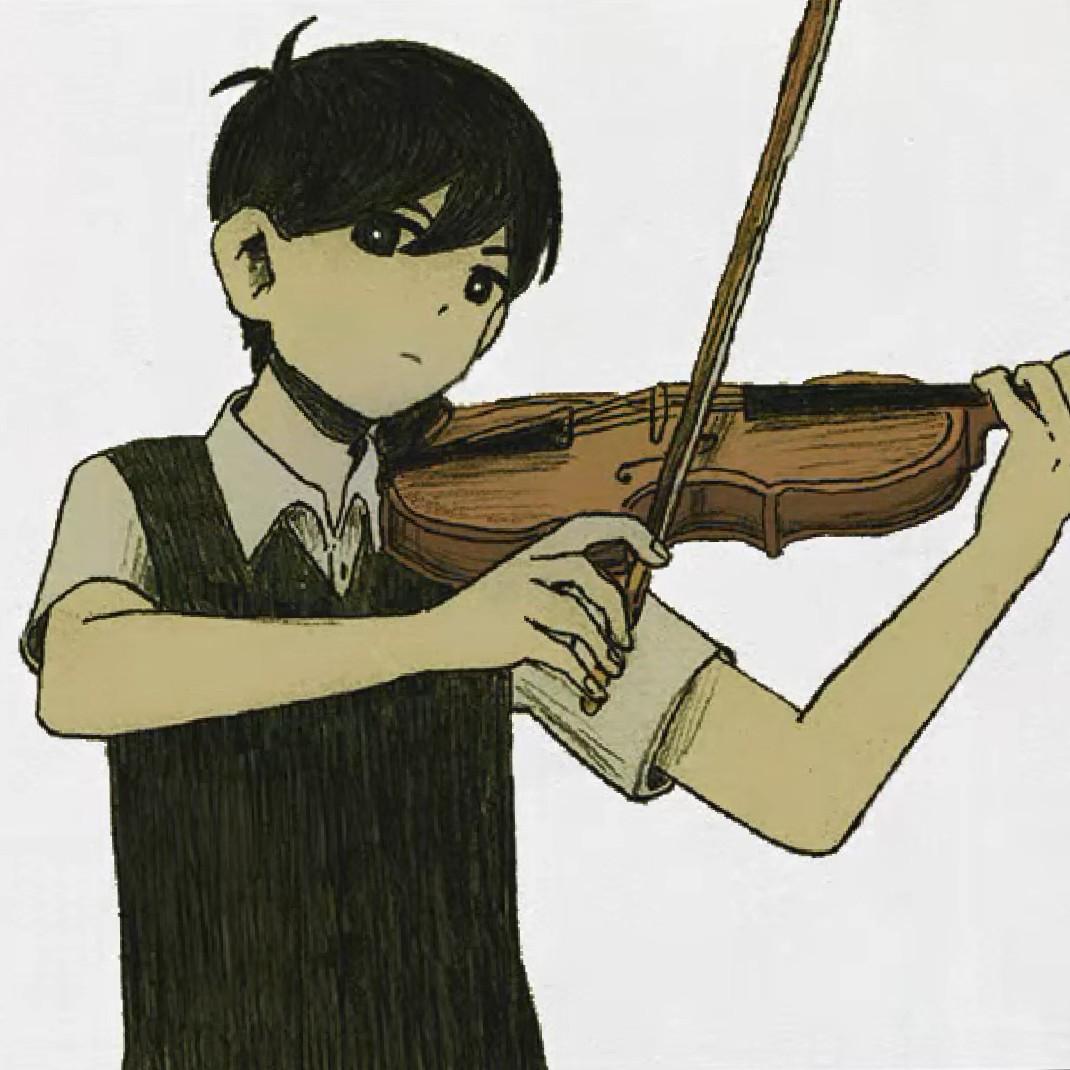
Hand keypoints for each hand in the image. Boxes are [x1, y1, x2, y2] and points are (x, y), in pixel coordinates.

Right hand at [430, 515, 670, 700]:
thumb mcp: (520, 584)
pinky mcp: (513, 633)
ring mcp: (518, 598)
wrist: (435, 636)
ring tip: (609, 669)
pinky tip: (590, 686)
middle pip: (591, 577)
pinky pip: (563, 653)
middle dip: (620, 612)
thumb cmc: (486, 615)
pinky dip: (583, 673)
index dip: (632, 535)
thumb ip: (562, 586)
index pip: (589, 526)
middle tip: (626, 640)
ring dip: (603, 650)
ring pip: (581, 620)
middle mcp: (527, 566)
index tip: (662, 556)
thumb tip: (619, 608)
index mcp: (533, 552)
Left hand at [973, 354, 1069, 555]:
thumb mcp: (1067, 471)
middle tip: (1029, 384)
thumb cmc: (1041, 508)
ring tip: (1007, 385)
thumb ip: (1066, 440)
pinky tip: (983, 382)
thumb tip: (1057, 415)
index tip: (1055, 380)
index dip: (1066, 372)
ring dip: (1021, 373)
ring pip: (1046, 372)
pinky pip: (1008, 393)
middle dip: (1049, 368)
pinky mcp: (1030, 438)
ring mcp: (1064, 432)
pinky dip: (991, 380)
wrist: (1020, 538)